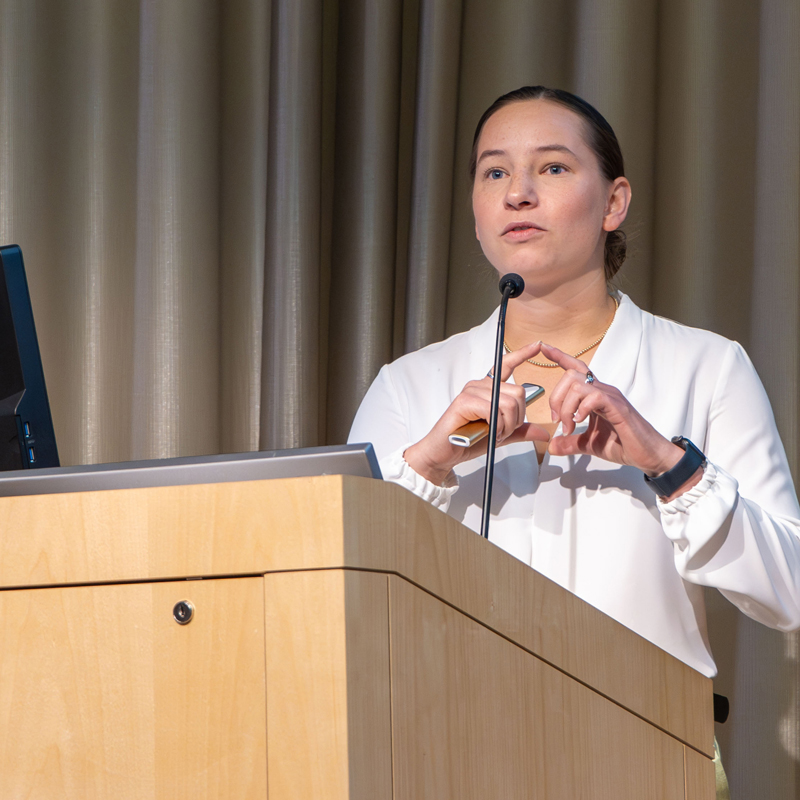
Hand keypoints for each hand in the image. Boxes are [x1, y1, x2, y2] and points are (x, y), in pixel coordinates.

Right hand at [404, 343, 550, 484]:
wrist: (444, 453)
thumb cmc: (467, 441)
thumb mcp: (501, 435)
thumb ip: (520, 431)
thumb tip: (543, 432)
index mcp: (488, 389)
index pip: (506, 365)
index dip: (522, 354)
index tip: (537, 345)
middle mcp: (479, 385)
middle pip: (518, 392)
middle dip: (518, 418)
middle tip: (504, 431)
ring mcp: (470, 391)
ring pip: (508, 403)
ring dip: (507, 425)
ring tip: (495, 434)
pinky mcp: (464, 402)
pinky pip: (493, 410)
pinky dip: (497, 426)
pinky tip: (488, 432)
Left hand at [542, 343, 684, 476]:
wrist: (649, 455)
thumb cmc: (624, 445)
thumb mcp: (589, 444)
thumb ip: (570, 443)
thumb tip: (551, 445)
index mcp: (596, 395)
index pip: (577, 369)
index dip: (560, 357)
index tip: (544, 347)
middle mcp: (603, 391)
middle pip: (571, 375)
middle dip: (556, 397)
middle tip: (557, 420)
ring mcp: (611, 397)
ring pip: (578, 385)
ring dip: (566, 407)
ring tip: (568, 427)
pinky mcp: (618, 408)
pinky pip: (594, 398)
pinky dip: (581, 410)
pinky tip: (580, 422)